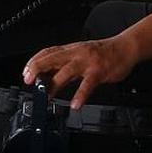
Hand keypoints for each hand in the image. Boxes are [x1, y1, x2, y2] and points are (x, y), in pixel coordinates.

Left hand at [23, 36, 138, 109]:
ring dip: (55, 83)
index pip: (47, 52)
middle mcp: (76, 53)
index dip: (34, 61)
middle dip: (38, 68)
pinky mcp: (99, 71)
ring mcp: (87, 62)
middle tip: (29, 81)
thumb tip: (47, 77)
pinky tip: (75, 104)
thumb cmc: (103, 53)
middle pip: (52, 58)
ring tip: (47, 96)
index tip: (26, 72)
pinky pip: (88, 84)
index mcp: (71, 49)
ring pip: (67, 70)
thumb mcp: (80, 56)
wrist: (125, 48)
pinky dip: (80, 94)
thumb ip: (65, 65)